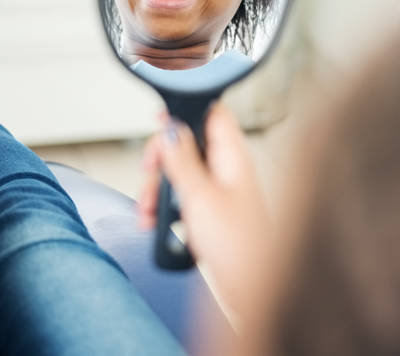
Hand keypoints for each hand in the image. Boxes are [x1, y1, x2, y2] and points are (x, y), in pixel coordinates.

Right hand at [139, 102, 272, 314]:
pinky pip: (181, 200)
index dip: (185, 111)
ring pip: (179, 174)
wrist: (250, 289)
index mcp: (231, 156)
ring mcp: (218, 192)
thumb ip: (181, 160)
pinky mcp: (209, 213)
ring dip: (158, 189)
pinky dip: (165, 209)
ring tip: (150, 210)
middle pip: (186, 145)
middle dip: (161, 160)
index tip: (159, 120)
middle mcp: (225, 170)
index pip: (210, 114)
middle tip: (150, 172)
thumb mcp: (200, 196)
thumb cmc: (240, 247)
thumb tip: (169, 129)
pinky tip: (156, 224)